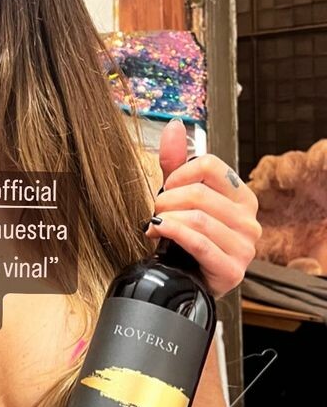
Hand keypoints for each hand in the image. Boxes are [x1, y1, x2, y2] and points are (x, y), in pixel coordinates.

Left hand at [143, 119, 261, 299]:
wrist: (188, 281)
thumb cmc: (187, 238)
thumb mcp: (181, 196)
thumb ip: (176, 162)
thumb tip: (174, 125)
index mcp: (243, 197)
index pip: (211, 165)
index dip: (180, 173)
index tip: (166, 187)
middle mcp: (250, 221)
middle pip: (200, 193)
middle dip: (167, 200)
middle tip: (155, 210)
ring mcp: (244, 247)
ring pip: (197, 218)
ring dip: (167, 219)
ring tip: (155, 224)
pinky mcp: (232, 270)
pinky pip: (198, 243)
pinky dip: (173, 234)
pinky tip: (158, 232)